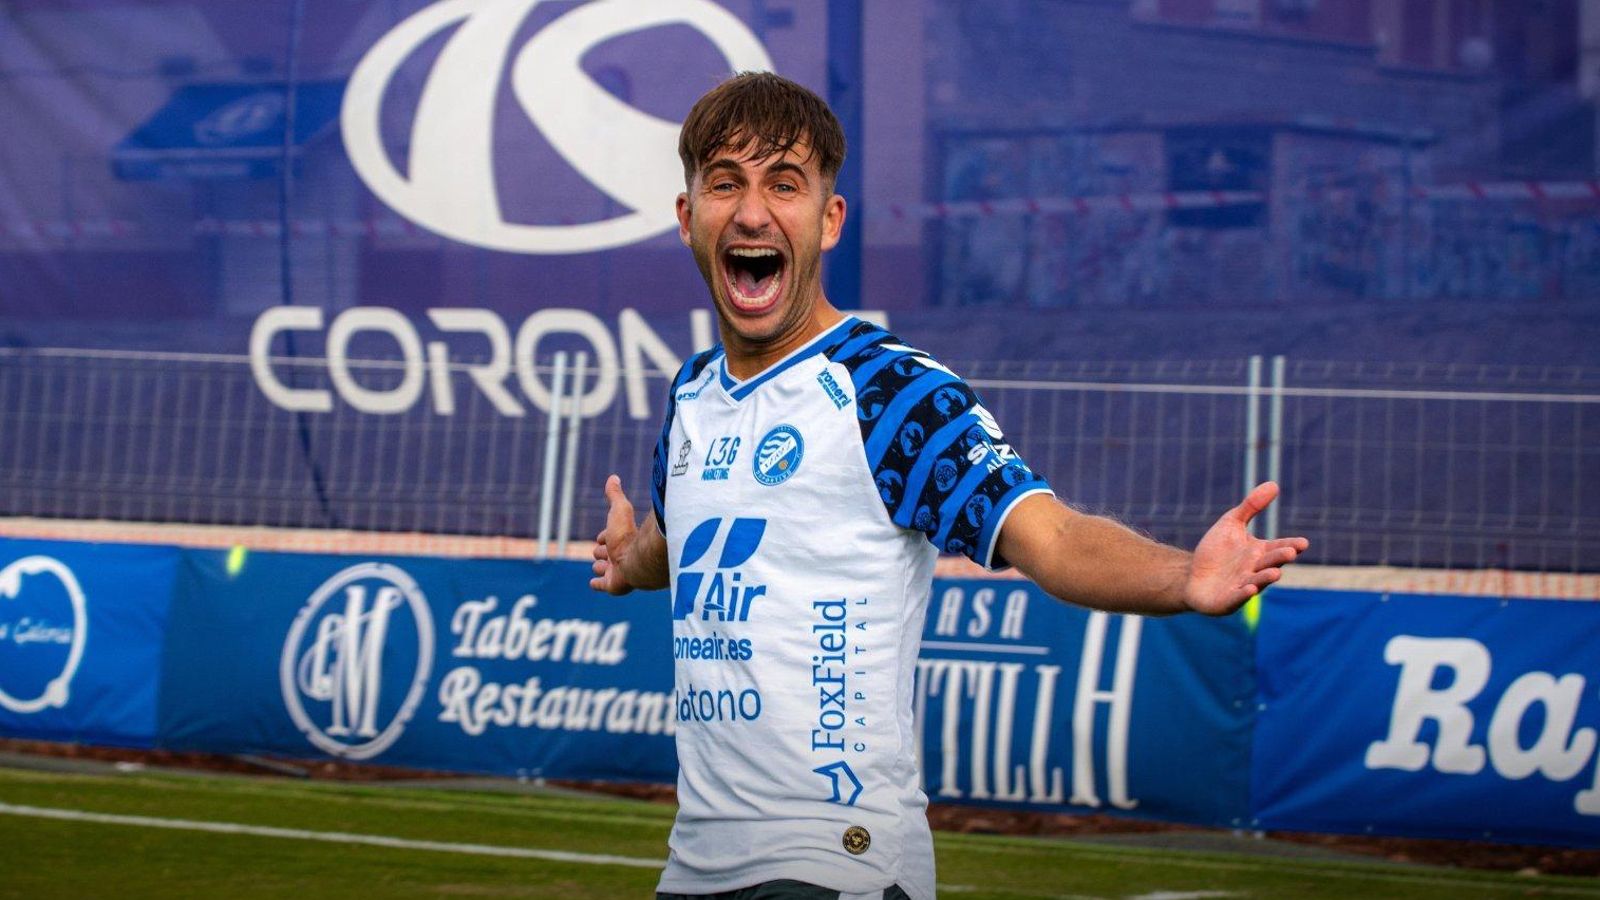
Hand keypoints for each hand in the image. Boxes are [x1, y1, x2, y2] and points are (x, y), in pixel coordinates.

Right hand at [590, 474, 640, 595]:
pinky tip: (594, 582)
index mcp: (622, 540)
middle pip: (605, 553)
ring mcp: (617, 572)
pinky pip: (601, 585)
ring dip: (600, 567)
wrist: (637, 560)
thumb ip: (615, 495)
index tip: (604, 536)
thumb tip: (613, 477)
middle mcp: (620, 555)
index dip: (604, 536)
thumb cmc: (628, 536)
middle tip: (603, 551)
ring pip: (603, 568)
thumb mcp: (619, 510)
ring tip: (601, 565)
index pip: (608, 538)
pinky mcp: (613, 586)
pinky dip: (597, 583)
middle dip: (601, 551)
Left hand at [1184, 482, 1308, 615]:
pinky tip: (1249, 589)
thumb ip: (1251, 506)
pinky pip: (1237, 598)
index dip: (1291, 545)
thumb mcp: (1231, 523)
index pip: (1279, 547)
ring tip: (1275, 573)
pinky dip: (1243, 594)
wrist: (1191, 575)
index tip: (1303, 543)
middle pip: (1270, 563)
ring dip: (1266, 578)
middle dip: (1279, 558)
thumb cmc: (1216, 550)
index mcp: (1260, 553)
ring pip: (1257, 582)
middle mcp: (1255, 570)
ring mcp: (1243, 587)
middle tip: (1290, 552)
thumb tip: (1274, 483)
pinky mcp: (1227, 601)